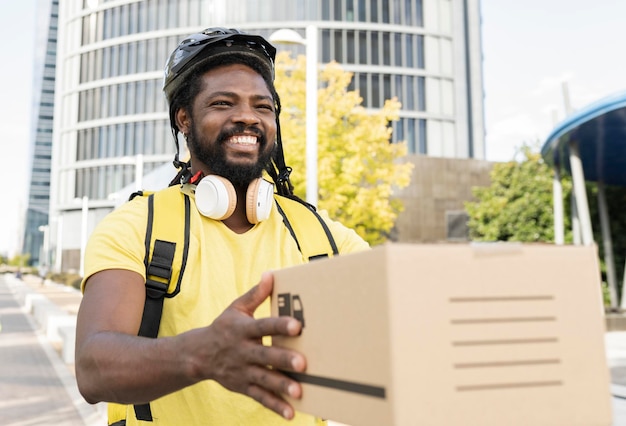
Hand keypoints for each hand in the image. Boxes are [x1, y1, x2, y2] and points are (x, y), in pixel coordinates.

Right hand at [184, 271, 305, 418]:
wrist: (197, 355)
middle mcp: (243, 351)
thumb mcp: (236, 309)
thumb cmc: (224, 328)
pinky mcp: (243, 387)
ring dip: (281, 386)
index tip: (297, 325)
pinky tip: (290, 413)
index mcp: (243, 330)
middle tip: (303, 364)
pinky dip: (274, 406)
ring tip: (299, 391)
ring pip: (263, 379)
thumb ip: (256, 294)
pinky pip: (260, 397)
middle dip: (283, 359)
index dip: (279, 325)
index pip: (263, 326)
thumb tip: (271, 275)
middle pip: (265, 355)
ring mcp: (242, 371)